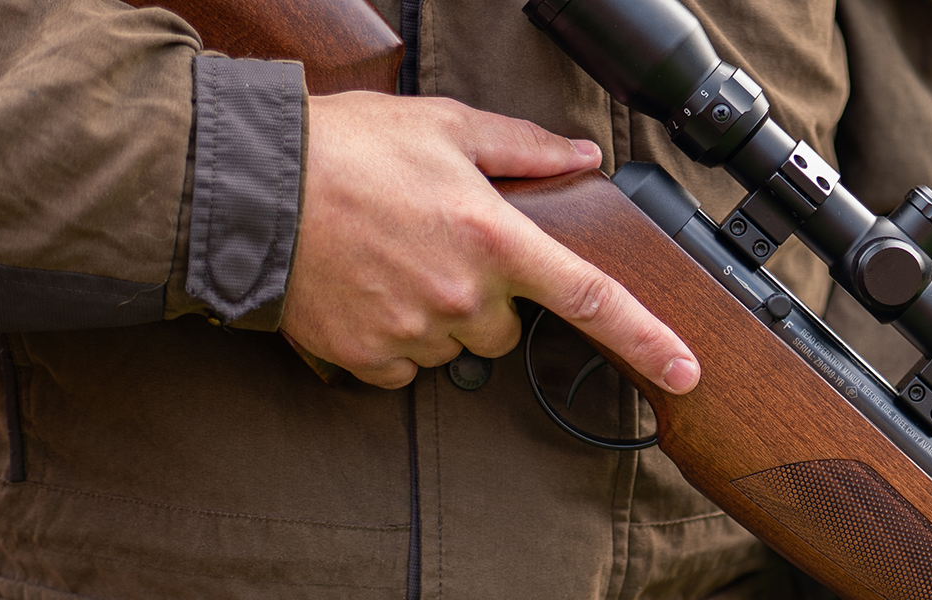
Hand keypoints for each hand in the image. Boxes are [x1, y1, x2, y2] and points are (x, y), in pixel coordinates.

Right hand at [280, 91, 700, 392]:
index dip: (647, 339)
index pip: (591, 298)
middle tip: (438, 251)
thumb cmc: (345, 148)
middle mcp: (463, 296)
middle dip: (487, 302)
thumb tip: (580, 157)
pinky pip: (401, 369)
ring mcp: (414, 333)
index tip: (685, 372)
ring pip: (453, 349)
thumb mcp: (444, 126)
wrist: (245, 187)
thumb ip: (522, 148)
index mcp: (495, 238)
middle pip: (507, 333)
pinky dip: (392, 339)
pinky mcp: (366, 358)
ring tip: (390, 262)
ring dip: (437, 318)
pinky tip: (364, 292)